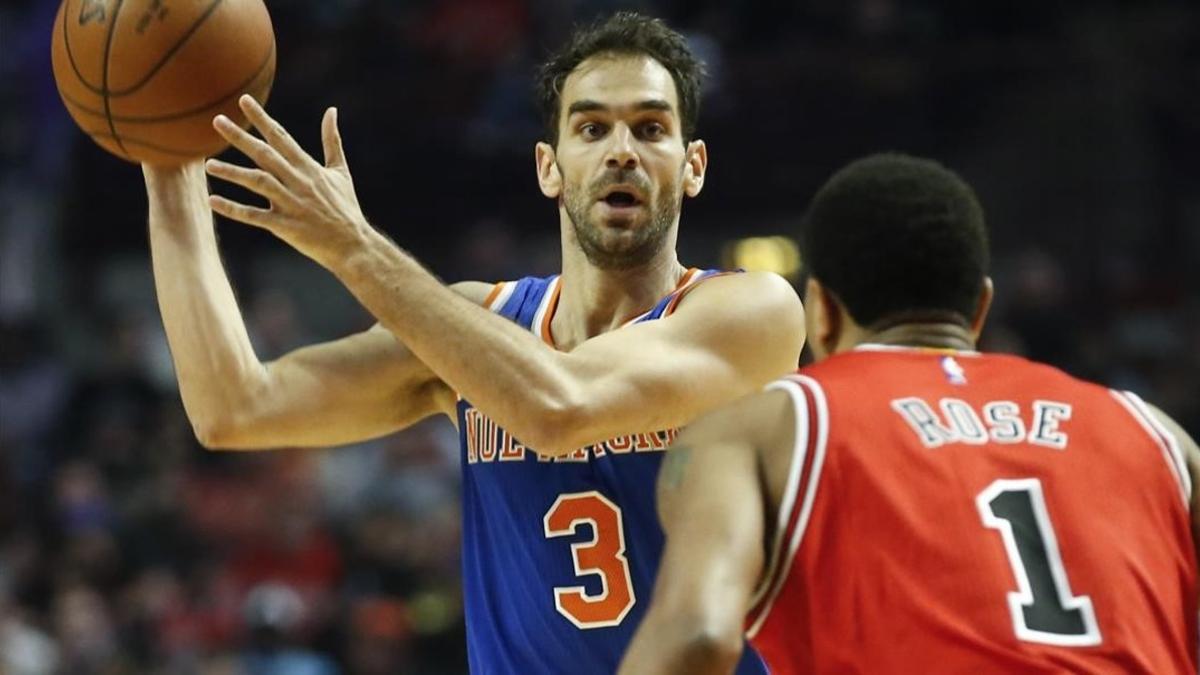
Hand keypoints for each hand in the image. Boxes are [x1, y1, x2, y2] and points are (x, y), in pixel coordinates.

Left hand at [205, 95, 368, 267]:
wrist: (353, 244)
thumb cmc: (345, 208)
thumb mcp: (340, 171)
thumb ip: (332, 140)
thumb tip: (331, 111)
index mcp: (309, 168)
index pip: (281, 137)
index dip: (262, 118)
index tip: (244, 100)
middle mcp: (298, 182)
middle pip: (265, 155)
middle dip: (241, 137)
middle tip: (217, 121)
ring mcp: (291, 204)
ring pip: (258, 183)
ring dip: (233, 173)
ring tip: (209, 165)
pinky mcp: (286, 227)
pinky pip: (255, 216)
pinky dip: (234, 209)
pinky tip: (214, 201)